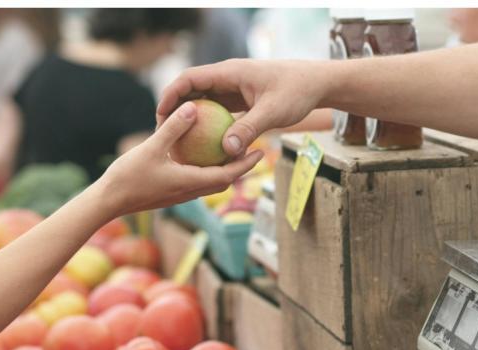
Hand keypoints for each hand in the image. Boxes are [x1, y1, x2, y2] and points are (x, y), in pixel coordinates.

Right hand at [97, 101, 263, 217]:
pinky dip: (206, 169)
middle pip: (224, 180)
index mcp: (190, 182)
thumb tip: (193, 107)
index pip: (228, 175)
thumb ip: (173, 128)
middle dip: (241, 167)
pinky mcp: (171, 193)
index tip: (261, 151)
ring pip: (210, 182)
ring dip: (224, 169)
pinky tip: (201, 155)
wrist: (108, 201)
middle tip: (254, 150)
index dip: (246, 164)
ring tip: (232, 151)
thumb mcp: (151, 147)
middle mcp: (190, 191)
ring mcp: (180, 194)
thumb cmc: (128, 176)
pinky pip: (196, 180)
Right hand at [158, 59, 328, 156]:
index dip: (171, 95)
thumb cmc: (297, 92)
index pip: (190, 78)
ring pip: (204, 101)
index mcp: (230, 72)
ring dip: (191, 118)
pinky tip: (204, 146)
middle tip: (162, 132)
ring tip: (178, 141)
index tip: (160, 115)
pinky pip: (218, 111)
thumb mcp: (273, 112)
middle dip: (175, 109)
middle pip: (192, 90)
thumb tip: (226, 150)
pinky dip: (209, 125)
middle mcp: (228, 78)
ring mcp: (234, 88)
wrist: (317, 84)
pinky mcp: (241, 99)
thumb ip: (249, 129)